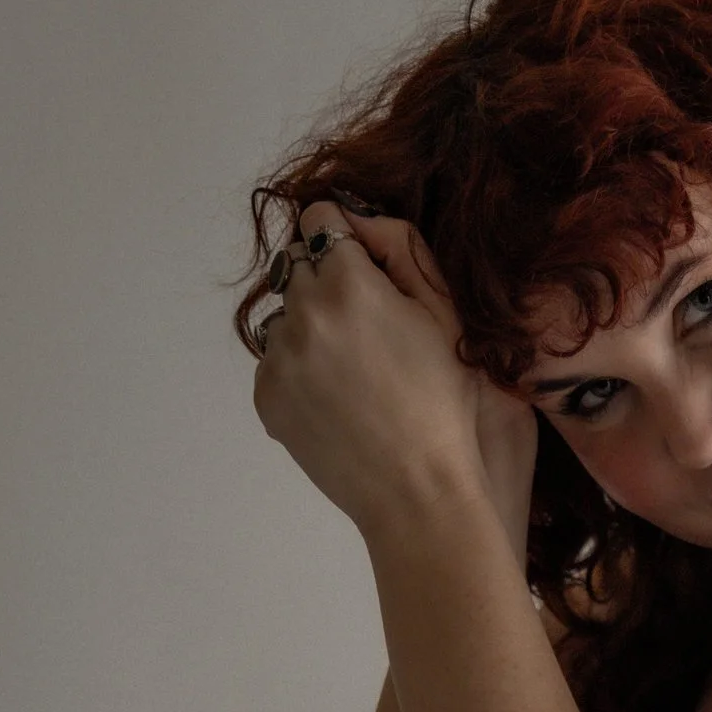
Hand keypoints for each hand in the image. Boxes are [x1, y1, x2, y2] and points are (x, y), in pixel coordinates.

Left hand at [254, 205, 533, 548]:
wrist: (416, 492)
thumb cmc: (444, 405)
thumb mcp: (444, 314)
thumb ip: (399, 247)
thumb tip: (353, 218)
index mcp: (349, 283)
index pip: (320, 219)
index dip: (345, 242)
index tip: (364, 271)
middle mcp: (304, 312)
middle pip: (296, 265)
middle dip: (325, 282)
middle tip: (364, 329)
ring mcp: (279, 357)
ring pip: (283, 315)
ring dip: (309, 329)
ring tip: (352, 373)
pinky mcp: (266, 395)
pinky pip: (274, 362)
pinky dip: (298, 372)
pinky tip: (336, 400)